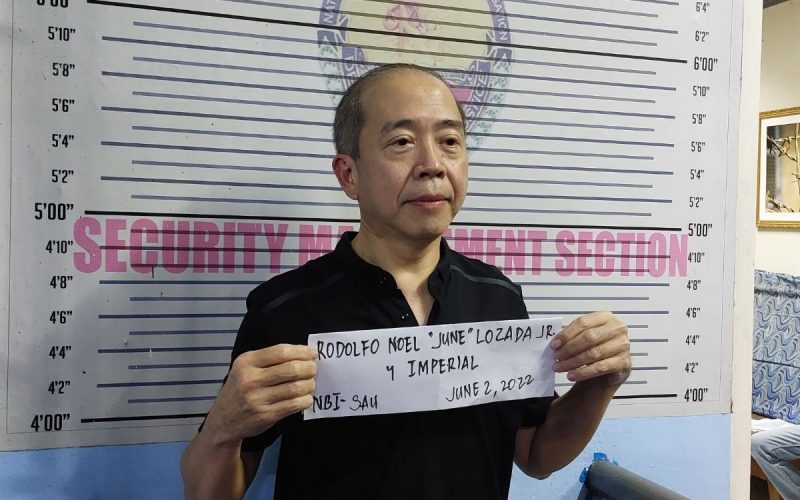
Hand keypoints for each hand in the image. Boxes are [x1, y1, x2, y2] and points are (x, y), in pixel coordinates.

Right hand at [203, 344, 317, 444]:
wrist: (223, 421)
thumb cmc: (239, 389)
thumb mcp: (245, 368)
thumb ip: (269, 360)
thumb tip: (305, 354)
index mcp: (247, 362)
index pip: (281, 352)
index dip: (302, 351)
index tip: (313, 353)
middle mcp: (251, 379)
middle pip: (291, 369)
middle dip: (309, 368)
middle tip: (314, 370)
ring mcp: (257, 399)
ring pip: (296, 387)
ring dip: (310, 384)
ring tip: (311, 384)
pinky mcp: (265, 415)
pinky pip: (294, 405)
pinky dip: (306, 400)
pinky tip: (307, 398)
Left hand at [550, 311, 630, 386]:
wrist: (612, 368)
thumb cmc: (596, 347)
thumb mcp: (585, 337)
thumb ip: (573, 336)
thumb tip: (555, 344)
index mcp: (606, 317)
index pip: (583, 322)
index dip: (566, 334)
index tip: (554, 345)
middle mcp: (617, 329)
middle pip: (589, 337)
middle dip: (569, 348)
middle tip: (556, 357)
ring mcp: (623, 346)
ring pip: (593, 353)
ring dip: (573, 362)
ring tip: (559, 367)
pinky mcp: (624, 363)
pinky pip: (600, 367)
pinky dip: (583, 372)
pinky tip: (571, 375)